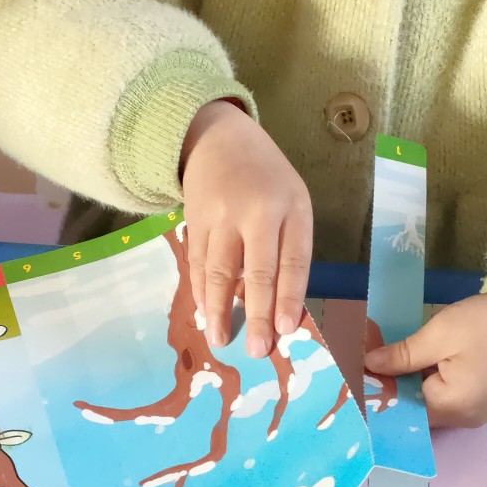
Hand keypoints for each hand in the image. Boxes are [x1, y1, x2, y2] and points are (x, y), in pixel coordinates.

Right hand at [180, 101, 312, 356]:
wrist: (219, 137)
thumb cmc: (267, 178)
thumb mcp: (293, 201)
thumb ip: (290, 247)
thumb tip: (280, 308)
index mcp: (291, 206)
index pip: (293, 258)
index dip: (289, 296)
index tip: (285, 330)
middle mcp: (256, 210)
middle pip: (256, 270)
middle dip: (255, 313)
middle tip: (256, 350)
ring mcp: (221, 215)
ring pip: (219, 270)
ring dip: (219, 309)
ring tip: (220, 339)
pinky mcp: (194, 220)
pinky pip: (197, 263)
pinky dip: (200, 290)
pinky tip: (204, 312)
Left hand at [365, 282, 486, 428]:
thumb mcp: (442, 333)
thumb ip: (403, 356)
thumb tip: (367, 366)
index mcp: (453, 408)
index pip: (399, 407)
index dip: (374, 390)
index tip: (349, 373)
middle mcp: (463, 420)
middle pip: (413, 409)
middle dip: (388, 385)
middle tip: (360, 359)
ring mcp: (475, 412)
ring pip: (427, 402)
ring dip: (407, 382)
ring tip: (379, 357)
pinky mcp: (482, 399)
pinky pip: (445, 396)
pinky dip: (426, 380)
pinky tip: (411, 361)